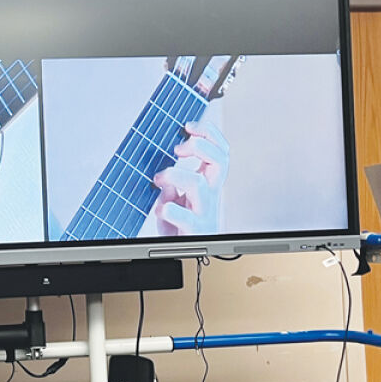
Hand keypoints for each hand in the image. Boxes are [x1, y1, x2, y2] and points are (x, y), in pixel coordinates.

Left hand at [151, 115, 229, 235]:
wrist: (184, 255)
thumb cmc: (181, 226)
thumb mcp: (175, 198)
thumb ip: (172, 183)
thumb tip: (165, 173)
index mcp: (209, 184)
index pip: (221, 152)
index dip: (210, 134)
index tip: (189, 126)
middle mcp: (210, 195)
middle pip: (219, 160)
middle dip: (199, 146)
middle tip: (178, 149)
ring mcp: (203, 212)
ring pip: (198, 183)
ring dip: (175, 174)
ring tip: (159, 178)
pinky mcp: (192, 231)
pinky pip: (182, 215)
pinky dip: (167, 208)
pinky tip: (159, 209)